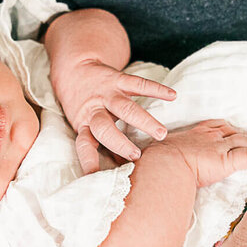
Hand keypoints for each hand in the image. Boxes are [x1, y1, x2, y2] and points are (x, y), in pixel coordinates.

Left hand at [53, 58, 177, 172]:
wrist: (74, 71)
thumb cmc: (82, 106)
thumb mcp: (82, 124)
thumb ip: (99, 143)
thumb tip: (118, 170)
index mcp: (83, 125)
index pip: (84, 145)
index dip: (89, 160)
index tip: (96, 175)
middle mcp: (93, 110)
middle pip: (104, 129)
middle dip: (120, 143)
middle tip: (136, 156)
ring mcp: (106, 94)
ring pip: (125, 108)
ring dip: (144, 121)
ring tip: (161, 133)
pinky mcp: (118, 79)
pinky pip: (138, 83)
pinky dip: (156, 89)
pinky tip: (172, 96)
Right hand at [153, 119, 246, 186]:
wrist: (162, 165)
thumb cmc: (156, 162)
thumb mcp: (162, 154)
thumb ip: (168, 157)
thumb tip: (162, 166)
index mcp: (193, 133)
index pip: (216, 126)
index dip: (228, 129)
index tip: (235, 132)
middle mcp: (209, 136)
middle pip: (235, 132)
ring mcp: (219, 147)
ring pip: (246, 142)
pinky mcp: (227, 160)